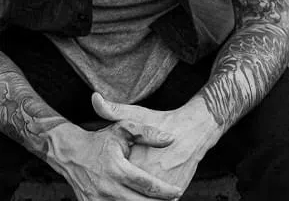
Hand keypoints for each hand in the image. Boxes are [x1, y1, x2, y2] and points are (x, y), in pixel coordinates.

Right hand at [45, 120, 183, 199]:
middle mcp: (106, 187)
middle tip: (172, 199)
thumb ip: (146, 133)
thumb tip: (171, 139)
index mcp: (116, 168)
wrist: (70, 154)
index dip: (165, 191)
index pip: (147, 185)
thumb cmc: (101, 141)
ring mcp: (97, 200)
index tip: (178, 191)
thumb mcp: (122, 129)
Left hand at [91, 93, 223, 191]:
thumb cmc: (163, 121)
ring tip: (128, 192)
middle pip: (126, 193)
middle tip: (118, 186)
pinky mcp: (174, 195)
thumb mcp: (136, 114)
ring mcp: (162, 189)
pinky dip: (152, 200)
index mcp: (131, 162)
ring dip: (135, 198)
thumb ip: (112, 110)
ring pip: (141, 200)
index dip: (108, 178)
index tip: (104, 177)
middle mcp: (147, 177)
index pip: (112, 178)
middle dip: (121, 192)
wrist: (193, 130)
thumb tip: (94, 98)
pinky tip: (146, 194)